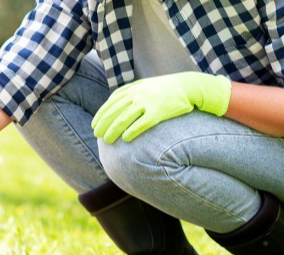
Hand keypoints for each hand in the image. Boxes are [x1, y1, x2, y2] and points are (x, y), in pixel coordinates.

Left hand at [91, 72, 231, 143]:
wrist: (188, 86)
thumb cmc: (166, 88)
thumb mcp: (145, 85)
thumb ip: (130, 92)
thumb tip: (113, 102)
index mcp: (133, 88)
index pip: (111, 103)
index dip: (101, 115)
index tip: (94, 125)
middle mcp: (137, 95)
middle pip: (114, 112)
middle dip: (103, 125)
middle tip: (97, 135)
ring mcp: (147, 103)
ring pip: (124, 119)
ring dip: (113, 130)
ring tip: (107, 140)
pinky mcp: (158, 112)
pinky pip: (141, 124)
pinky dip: (131, 132)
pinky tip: (126, 139)